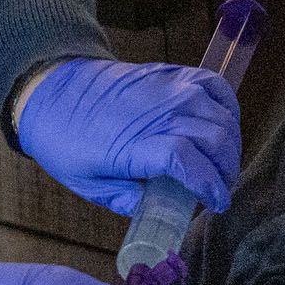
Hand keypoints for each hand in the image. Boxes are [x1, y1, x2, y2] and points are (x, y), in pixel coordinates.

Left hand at [13, 57, 242, 219]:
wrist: (54, 90)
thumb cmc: (67, 140)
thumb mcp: (90, 184)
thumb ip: (128, 200)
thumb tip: (161, 211)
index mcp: (135, 144)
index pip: (188, 161)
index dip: (210, 185)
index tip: (216, 203)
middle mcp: (160, 112)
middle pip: (215, 139)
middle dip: (225, 170)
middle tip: (218, 189)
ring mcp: (170, 88)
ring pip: (222, 116)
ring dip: (230, 144)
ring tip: (221, 164)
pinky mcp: (173, 73)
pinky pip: (215, 86)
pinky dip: (228, 107)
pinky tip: (223, 127)